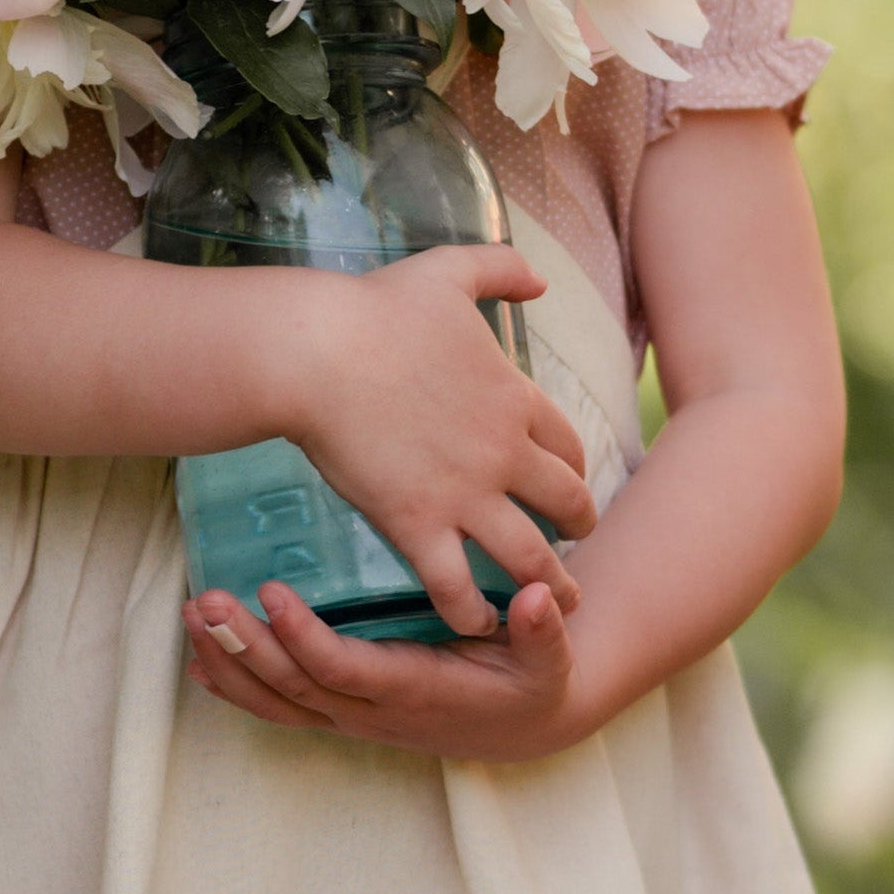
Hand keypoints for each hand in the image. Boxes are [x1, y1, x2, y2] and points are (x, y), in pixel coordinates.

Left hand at [182, 562, 585, 760]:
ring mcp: (354, 716)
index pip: (345, 670)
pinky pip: (280, 706)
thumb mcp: (548, 658)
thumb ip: (542, 631)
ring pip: (278, 701)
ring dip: (230, 663)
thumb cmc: (532, 681)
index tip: (273, 592)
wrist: (525, 726)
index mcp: (416, 692)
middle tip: (206, 601)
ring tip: (192, 617)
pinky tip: (201, 660)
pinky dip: (237, 687)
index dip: (304, 637)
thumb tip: (539, 597)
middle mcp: (375, 712)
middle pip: (294, 687)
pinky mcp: (344, 711)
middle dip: (245, 647)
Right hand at [280, 246, 595, 625]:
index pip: (568, 445)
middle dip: (577, 528)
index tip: (567, 486)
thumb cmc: (375, 309)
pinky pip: (460, 588)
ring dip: (549, 585)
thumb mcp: (450, 272)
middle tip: (573, 546)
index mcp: (514, 397)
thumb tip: (540, 280)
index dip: (574, 470)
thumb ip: (500, 270)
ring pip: (530, 557)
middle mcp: (504, 452)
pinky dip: (475, 613)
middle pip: (566, 504)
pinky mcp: (417, 526)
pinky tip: (477, 623)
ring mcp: (464, 494)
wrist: (316, 351)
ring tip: (552, 604)